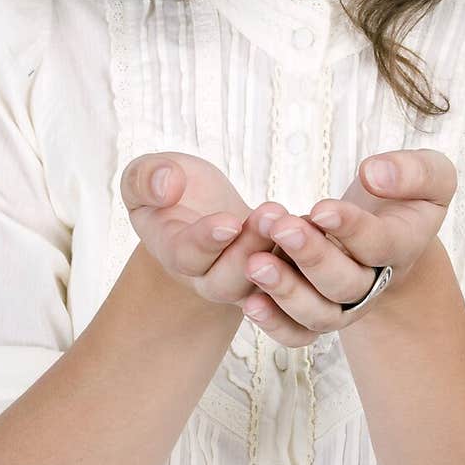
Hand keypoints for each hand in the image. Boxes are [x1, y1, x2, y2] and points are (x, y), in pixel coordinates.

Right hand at [120, 151, 303, 310]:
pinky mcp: (274, 278)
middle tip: (270, 213)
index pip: (186, 256)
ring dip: (279, 256)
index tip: (229, 221)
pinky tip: (320, 230)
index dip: (206, 242)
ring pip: (262, 288)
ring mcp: (242, 281)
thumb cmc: (170, 190)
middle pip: (226, 282)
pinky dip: (306, 264)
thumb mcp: (144, 176)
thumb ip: (144, 179)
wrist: (199, 209)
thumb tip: (165, 184)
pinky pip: (292, 286)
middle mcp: (206, 276)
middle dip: (249, 250)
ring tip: (290, 218)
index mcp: (172, 251)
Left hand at [239, 149, 456, 346]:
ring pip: (320, 314)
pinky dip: (275, 323)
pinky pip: (298, 332)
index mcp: (403, 246)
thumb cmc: (406, 196)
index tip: (321, 208)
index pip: (380, 245)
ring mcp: (345, 303)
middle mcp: (374, 283)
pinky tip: (250, 302)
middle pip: (346, 285)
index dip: (351, 229)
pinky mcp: (317, 311)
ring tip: (254, 263)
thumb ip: (415, 171)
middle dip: (312, 257)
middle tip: (282, 228)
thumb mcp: (431, 174)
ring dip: (286, 292)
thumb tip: (374, 174)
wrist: (391, 231)